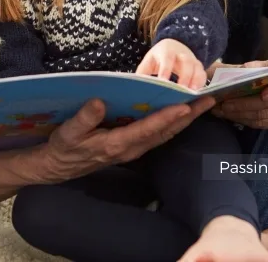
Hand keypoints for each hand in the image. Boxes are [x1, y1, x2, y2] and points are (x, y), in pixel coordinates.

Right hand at [36, 96, 215, 183]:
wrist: (59, 166)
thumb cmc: (64, 147)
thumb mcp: (68, 132)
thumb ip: (84, 118)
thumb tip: (99, 102)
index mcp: (117, 144)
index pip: (148, 129)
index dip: (167, 117)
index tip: (185, 105)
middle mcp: (131, 148)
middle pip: (166, 132)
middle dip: (188, 116)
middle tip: (208, 100)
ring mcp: (133, 149)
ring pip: (165, 134)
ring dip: (185, 120)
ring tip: (202, 104)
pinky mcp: (132, 146)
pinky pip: (158, 134)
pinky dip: (173, 123)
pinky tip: (181, 113)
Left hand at [136, 39, 206, 89]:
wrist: (174, 46)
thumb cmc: (158, 58)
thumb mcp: (149, 61)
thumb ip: (143, 73)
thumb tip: (136, 87)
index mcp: (167, 51)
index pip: (167, 59)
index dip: (166, 69)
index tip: (163, 81)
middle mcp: (182, 54)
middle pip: (186, 63)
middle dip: (185, 76)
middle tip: (182, 90)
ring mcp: (192, 60)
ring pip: (197, 68)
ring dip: (196, 81)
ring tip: (193, 93)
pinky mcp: (199, 68)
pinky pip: (203, 75)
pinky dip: (202, 84)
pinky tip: (198, 95)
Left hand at [206, 59, 267, 128]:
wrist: (255, 83)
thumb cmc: (253, 71)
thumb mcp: (251, 65)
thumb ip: (248, 68)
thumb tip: (245, 71)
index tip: (263, 95)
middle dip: (246, 104)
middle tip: (226, 102)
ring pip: (263, 115)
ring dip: (240, 113)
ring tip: (222, 108)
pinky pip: (261, 124)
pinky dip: (243, 119)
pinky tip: (229, 114)